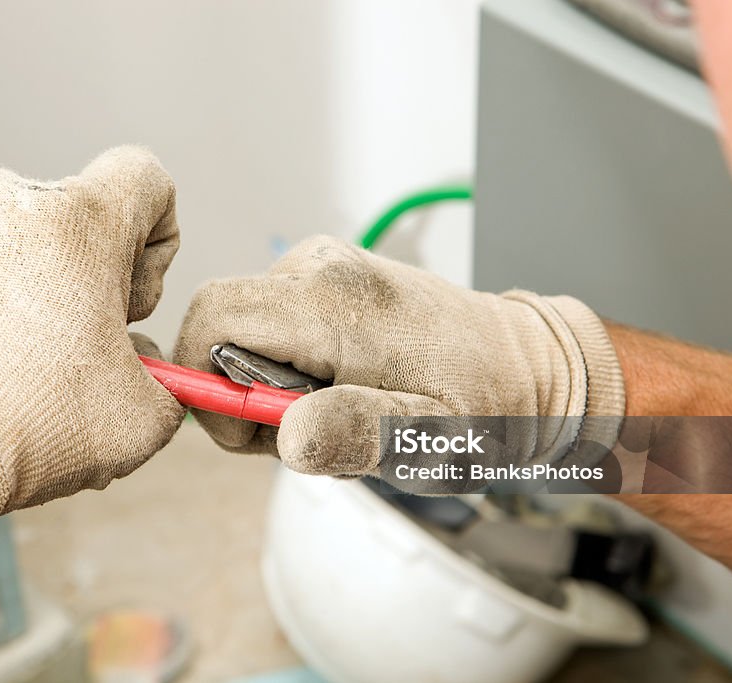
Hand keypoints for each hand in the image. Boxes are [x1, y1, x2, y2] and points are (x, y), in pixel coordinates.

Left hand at [0, 146, 184, 606]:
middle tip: (56, 349)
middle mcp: (5, 196)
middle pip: (63, 218)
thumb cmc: (16, 432)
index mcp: (83, 223)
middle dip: (72, 276)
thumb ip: (165, 376)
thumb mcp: (141, 421)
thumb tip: (145, 366)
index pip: (143, 179)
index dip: (152, 239)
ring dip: (3, 282)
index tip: (127, 299)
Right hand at [174, 235, 624, 483]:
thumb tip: (283, 434)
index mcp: (333, 301)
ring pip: (244, 330)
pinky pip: (271, 323)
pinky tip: (340, 387)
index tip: (252, 431)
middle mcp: (321, 267)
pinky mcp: (329, 276)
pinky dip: (287, 366)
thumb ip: (354, 433)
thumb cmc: (481, 409)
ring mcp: (324, 265)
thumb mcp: (425, 439)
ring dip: (269, 386)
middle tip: (306, 429)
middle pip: (221, 327)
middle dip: (241, 393)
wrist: (525, 367)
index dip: (206, 383)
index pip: (211, 319)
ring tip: (338, 409)